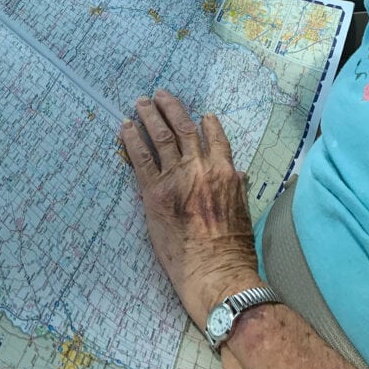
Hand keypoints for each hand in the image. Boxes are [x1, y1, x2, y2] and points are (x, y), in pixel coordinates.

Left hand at [121, 89, 262, 328]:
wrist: (216, 273)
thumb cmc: (233, 251)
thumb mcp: (243, 213)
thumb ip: (237, 188)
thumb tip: (237, 173)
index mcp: (225, 173)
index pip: (215, 137)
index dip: (206, 123)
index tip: (200, 113)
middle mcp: (200, 168)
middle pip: (183, 128)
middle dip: (170, 108)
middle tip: (159, 94)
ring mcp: (175, 178)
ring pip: (160, 137)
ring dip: (149, 116)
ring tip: (140, 103)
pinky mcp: (153, 193)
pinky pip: (140, 159)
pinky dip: (132, 139)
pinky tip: (124, 127)